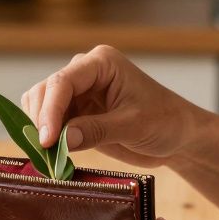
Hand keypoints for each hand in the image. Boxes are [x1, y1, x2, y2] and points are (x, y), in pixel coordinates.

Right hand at [20, 45, 204, 167]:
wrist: (178, 137)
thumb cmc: (165, 122)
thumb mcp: (134, 126)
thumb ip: (97, 130)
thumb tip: (60, 139)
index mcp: (101, 63)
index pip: (62, 82)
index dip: (49, 111)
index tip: (46, 140)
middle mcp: (85, 72)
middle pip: (44, 91)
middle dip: (41, 121)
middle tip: (47, 153)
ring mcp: (78, 93)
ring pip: (40, 106)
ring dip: (40, 131)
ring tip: (51, 156)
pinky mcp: (76, 113)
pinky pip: (49, 123)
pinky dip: (47, 138)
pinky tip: (55, 155)